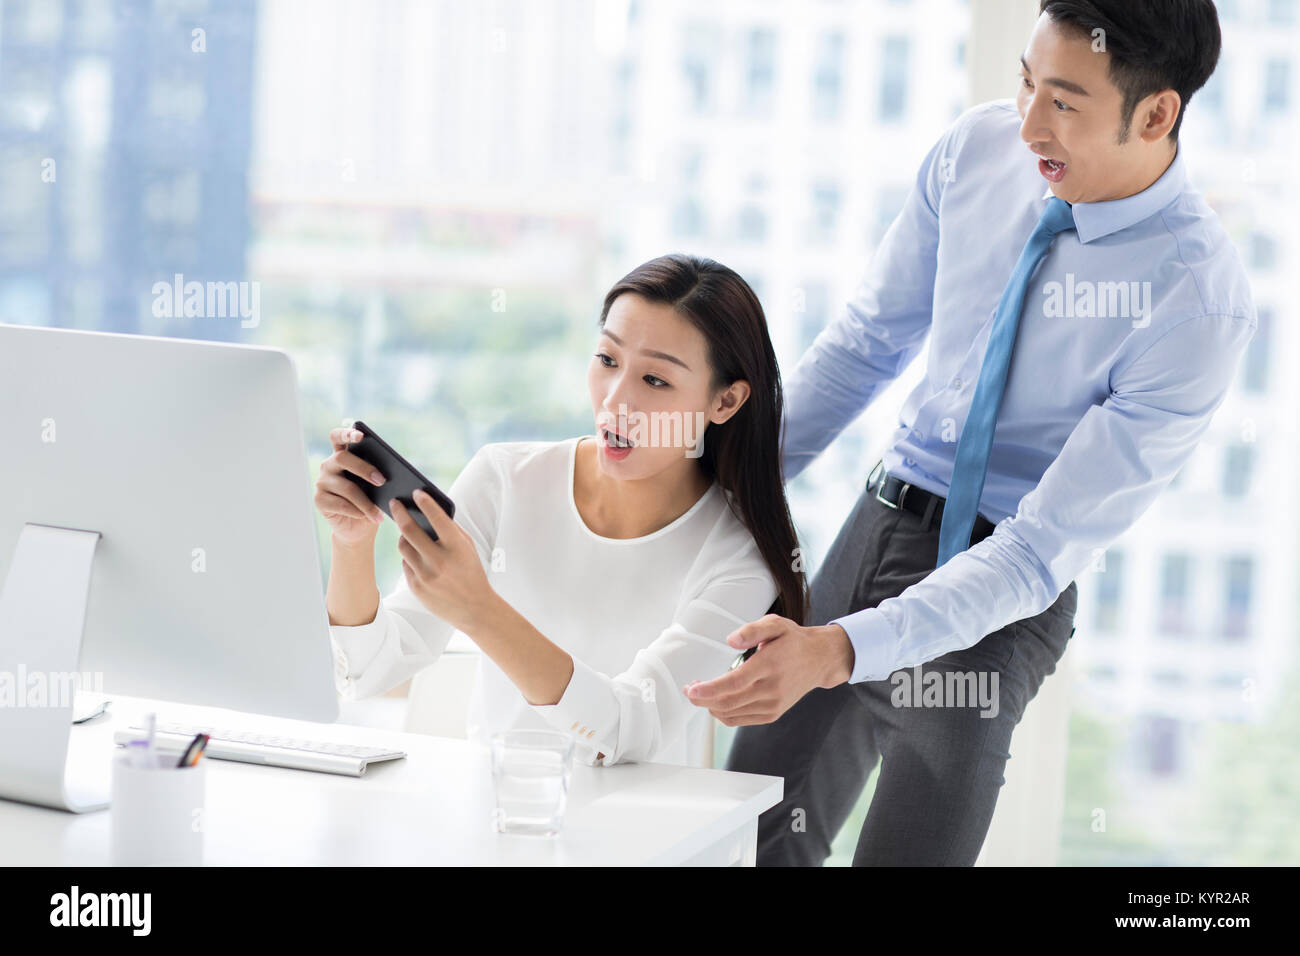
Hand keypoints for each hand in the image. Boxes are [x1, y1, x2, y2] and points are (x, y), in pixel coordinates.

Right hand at [314, 427, 387, 545]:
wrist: (358, 527)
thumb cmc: (370, 500)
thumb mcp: (376, 486)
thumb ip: (377, 474)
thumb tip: (389, 475)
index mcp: (342, 455)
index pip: (338, 437)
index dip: (347, 433)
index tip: (361, 435)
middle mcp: (329, 465)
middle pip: (343, 458)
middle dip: (364, 469)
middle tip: (382, 481)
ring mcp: (322, 482)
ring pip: (346, 487)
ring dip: (366, 502)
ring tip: (380, 513)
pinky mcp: (319, 500)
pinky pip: (341, 504)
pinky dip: (357, 511)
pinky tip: (367, 517)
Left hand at [392, 490, 497, 634]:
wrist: (474, 609)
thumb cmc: (471, 572)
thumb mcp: (468, 549)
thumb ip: (451, 530)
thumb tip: (427, 512)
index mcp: (457, 548)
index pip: (438, 518)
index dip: (425, 502)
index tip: (416, 492)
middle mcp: (440, 561)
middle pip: (410, 530)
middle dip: (400, 513)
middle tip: (394, 503)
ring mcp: (426, 576)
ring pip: (403, 546)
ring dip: (403, 536)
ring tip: (406, 532)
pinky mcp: (416, 587)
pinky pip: (405, 564)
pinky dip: (409, 557)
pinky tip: (416, 556)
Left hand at [682, 617, 853, 725]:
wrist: (819, 660)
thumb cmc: (793, 640)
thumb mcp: (775, 624)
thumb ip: (752, 630)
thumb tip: (730, 641)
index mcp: (770, 665)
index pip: (735, 682)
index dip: (710, 689)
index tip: (692, 689)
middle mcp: (772, 689)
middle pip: (729, 702)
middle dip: (702, 699)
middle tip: (688, 689)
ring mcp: (773, 705)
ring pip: (732, 714)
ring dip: (710, 707)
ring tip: (699, 693)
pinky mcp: (773, 713)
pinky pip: (741, 720)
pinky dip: (723, 714)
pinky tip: (716, 702)